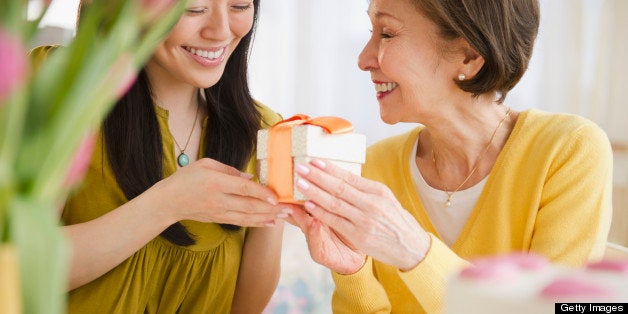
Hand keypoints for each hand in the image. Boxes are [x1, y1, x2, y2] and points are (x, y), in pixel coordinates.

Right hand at [145, 158, 289, 226]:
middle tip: (289, 208)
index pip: (243, 188)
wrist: (168, 201)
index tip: (276, 196)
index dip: (261, 193)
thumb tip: (251, 178)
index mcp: (216, 182)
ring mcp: (219, 212)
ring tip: (284, 216)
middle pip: (249, 205)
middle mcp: (219, 199)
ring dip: (267, 217)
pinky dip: (256, 223)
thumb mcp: (206, 164)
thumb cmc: (187, 178)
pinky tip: (269, 223)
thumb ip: (230, 170)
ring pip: (247, 216)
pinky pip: (241, 222)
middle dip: (270, 208)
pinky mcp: (219, 219)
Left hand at [294, 159, 430, 270]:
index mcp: (378, 191)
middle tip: (300, 167)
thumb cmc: (395, 222)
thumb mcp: (386, 199)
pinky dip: (320, 212)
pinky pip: (335, 221)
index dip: (329, 168)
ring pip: (334, 202)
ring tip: (300, 183)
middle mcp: (371, 203)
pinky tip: (309, 205)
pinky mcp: (359, 235)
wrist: (412, 247)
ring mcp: (365, 220)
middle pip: (338, 187)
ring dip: (314, 192)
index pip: (349, 176)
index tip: (314, 161)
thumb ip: (365, 190)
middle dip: (317, 176)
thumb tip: (342, 177)